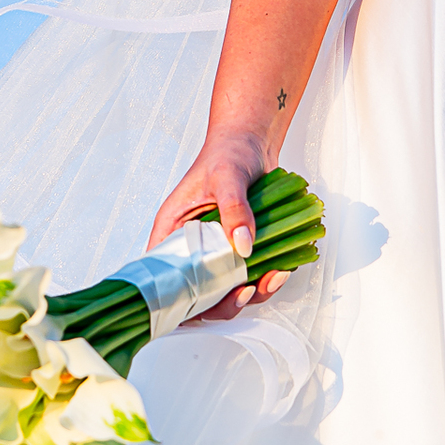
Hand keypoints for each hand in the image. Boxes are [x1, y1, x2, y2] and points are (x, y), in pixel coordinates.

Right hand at [147, 130, 289, 321]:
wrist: (253, 142)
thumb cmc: (228, 152)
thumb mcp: (226, 176)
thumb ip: (233, 209)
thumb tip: (242, 244)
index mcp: (173, 229)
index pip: (163, 274)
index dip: (175, 297)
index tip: (204, 300)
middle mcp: (193, 246)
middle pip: (197, 293)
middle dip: (223, 301)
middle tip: (245, 290)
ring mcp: (218, 251)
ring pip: (227, 290)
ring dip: (250, 293)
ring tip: (272, 277)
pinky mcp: (241, 251)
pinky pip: (250, 277)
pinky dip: (266, 280)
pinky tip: (282, 268)